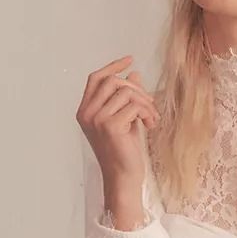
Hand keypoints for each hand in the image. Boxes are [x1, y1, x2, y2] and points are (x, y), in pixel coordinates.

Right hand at [75, 55, 160, 185]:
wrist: (123, 177)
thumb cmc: (124, 151)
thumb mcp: (125, 119)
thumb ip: (126, 98)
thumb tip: (134, 73)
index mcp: (85, 111)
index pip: (96, 78)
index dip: (113, 67)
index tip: (130, 60)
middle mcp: (87, 113)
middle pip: (112, 81)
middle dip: (136, 89)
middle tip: (150, 105)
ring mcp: (97, 119)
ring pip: (126, 92)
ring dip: (145, 103)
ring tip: (151, 119)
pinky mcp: (111, 126)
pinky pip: (134, 105)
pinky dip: (147, 113)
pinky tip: (150, 125)